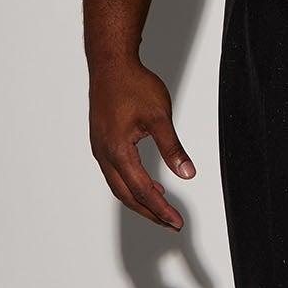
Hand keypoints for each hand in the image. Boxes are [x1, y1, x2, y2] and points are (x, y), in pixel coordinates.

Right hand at [88, 57, 195, 229]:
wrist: (110, 64)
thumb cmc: (133, 85)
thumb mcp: (159, 117)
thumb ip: (173, 148)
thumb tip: (188, 173)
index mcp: (118, 151)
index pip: (142, 190)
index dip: (161, 209)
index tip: (176, 222)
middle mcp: (104, 154)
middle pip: (127, 195)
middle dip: (150, 212)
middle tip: (171, 223)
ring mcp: (100, 149)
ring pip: (119, 186)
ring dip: (140, 199)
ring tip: (162, 209)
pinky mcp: (101, 142)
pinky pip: (115, 173)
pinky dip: (132, 184)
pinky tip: (149, 183)